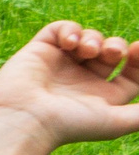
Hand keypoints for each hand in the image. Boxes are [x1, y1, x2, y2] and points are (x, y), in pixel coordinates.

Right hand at [0, 21, 138, 151]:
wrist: (26, 121)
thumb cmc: (72, 125)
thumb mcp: (119, 121)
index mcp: (104, 95)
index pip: (132, 70)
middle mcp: (84, 78)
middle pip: (112, 50)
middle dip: (117, 46)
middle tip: (113, 53)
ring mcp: (62, 63)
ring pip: (89, 37)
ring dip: (93, 39)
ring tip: (86, 51)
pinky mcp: (40, 51)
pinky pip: (60, 29)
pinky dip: (69, 29)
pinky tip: (69, 42)